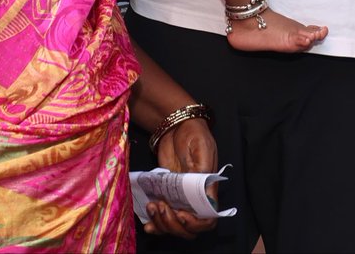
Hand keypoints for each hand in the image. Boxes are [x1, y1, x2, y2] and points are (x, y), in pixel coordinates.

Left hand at [144, 116, 219, 237]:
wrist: (176, 126)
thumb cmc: (194, 134)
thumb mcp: (201, 148)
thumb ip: (201, 169)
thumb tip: (200, 192)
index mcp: (208, 189)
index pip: (208, 218)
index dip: (196, 223)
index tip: (182, 214)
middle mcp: (193, 198)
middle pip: (188, 228)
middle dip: (174, 225)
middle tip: (162, 206)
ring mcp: (178, 199)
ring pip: (173, 226)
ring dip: (162, 223)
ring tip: (152, 206)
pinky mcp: (165, 195)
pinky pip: (161, 218)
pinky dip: (154, 225)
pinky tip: (146, 223)